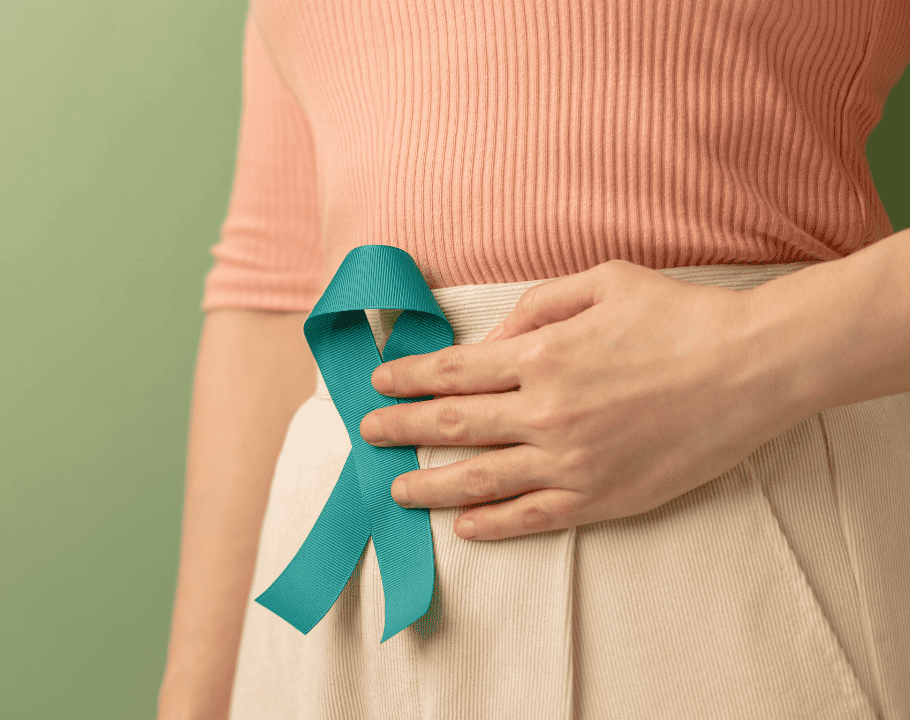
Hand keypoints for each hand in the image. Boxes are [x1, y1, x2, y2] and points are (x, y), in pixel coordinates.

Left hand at [358, 259, 806, 540]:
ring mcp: (571, 461)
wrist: (753, 367)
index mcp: (540, 355)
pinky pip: (531, 517)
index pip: (452, 372)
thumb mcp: (601, 282)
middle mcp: (545, 412)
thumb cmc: (680, 316)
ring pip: (479, 479)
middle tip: (367, 434)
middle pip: (451, 427)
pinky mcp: (601, 497)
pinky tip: (463, 526)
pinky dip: (491, 524)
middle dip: (400, 430)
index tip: (379, 384)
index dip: (409, 379)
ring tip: (397, 490)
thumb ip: (536, 308)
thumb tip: (492, 338)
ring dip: (429, 486)